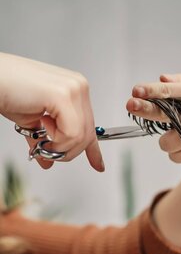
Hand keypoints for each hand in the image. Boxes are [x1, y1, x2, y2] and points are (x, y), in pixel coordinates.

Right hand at [0, 53, 103, 171]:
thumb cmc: (7, 93)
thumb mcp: (32, 122)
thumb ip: (44, 140)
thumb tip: (48, 162)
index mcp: (75, 90)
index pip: (91, 125)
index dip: (94, 149)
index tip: (98, 165)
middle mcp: (78, 87)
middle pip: (88, 134)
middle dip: (67, 150)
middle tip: (46, 150)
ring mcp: (73, 89)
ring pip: (81, 136)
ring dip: (59, 146)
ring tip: (41, 137)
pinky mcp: (63, 95)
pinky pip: (72, 132)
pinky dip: (57, 140)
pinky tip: (42, 127)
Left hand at [126, 74, 180, 163]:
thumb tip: (162, 78)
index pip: (171, 91)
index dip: (153, 90)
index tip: (136, 90)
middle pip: (167, 113)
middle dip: (147, 109)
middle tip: (131, 104)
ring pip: (166, 142)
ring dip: (166, 139)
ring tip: (179, 134)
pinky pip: (173, 156)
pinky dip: (175, 151)